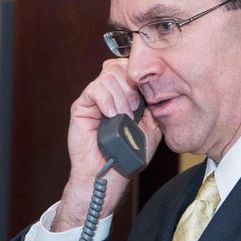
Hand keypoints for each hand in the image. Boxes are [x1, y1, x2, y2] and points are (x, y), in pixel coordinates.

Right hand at [53, 59, 161, 230]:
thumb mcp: (152, 127)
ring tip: (123, 116)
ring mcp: (95, 99)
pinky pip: (94, 89)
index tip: (147, 96)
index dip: (141, 76)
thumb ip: (155, 106)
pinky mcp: (82, 107)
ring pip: (108, 75)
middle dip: (131, 85)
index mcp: (125, 94)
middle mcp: (109, 93)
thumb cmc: (129, 154)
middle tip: (134, 109)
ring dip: (120, 95)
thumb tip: (158, 86)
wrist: (111, 174)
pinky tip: (111, 114)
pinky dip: (106, 99)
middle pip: (119, 66)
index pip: (131, 68)